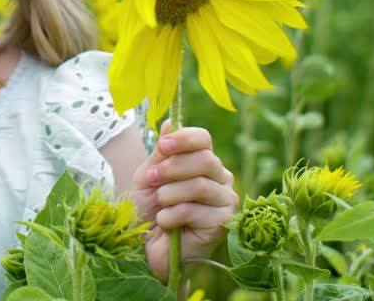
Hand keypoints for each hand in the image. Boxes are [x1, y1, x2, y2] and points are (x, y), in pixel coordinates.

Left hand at [128, 121, 238, 281]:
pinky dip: (172, 216)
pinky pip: (195, 211)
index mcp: (205, 162)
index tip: (162, 147)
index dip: (183, 139)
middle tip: (151, 180)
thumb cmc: (149, 211)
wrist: (147, 249)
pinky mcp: (223, 224)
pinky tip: (165, 224)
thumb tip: (169, 123)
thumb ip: (161, 153)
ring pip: (200, 186)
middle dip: (172, 169)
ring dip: (169, 194)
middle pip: (205, 160)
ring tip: (158, 205)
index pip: (203, 139)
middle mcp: (221, 179)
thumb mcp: (149, 177)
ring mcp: (226, 202)